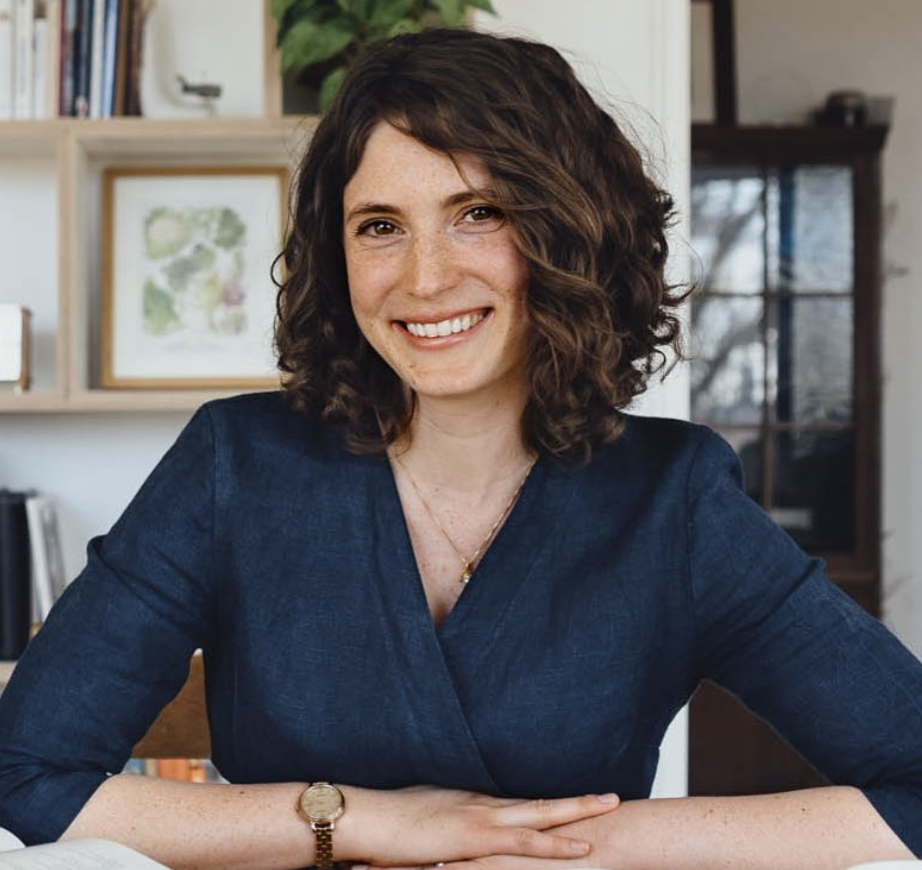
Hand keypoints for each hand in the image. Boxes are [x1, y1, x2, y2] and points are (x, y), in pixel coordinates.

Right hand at [338, 784, 619, 866]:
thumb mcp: (424, 816)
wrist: (367, 817)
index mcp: (473, 801)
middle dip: (578, 802)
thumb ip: (447, 821)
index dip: (552, 806)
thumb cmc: (388, 819)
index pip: (522, 803)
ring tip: (608, 809)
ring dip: (578, 814)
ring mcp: (481, 819)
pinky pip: (524, 843)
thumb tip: (455, 827)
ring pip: (541, 815)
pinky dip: (555, 845)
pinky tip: (581, 849)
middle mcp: (483, 805)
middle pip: (541, 801)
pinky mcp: (474, 838)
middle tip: (612, 798)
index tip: (579, 804)